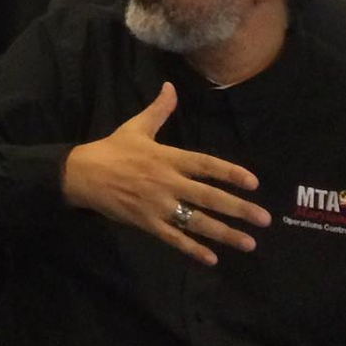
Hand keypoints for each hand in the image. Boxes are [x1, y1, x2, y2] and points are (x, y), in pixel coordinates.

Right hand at [61, 82, 269, 266]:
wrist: (82, 174)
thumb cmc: (112, 150)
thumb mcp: (135, 127)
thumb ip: (159, 110)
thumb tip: (171, 86)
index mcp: (166, 158)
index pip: (204, 165)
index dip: (229, 173)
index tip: (253, 183)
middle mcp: (166, 182)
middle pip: (208, 197)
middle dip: (238, 208)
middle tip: (264, 219)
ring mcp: (157, 205)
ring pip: (196, 222)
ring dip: (224, 233)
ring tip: (249, 243)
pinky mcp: (147, 222)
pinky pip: (174, 238)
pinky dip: (192, 249)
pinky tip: (212, 258)